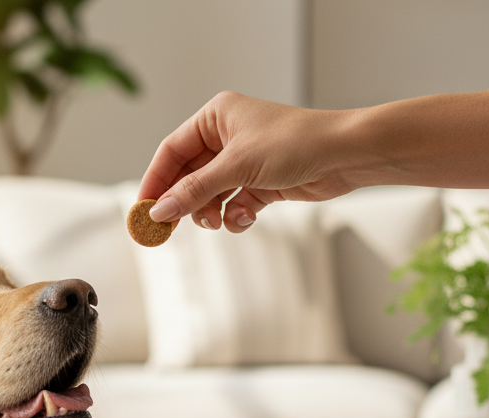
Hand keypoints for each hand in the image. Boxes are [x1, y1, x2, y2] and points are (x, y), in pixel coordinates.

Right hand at [137, 91, 361, 232]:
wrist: (345, 156)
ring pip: (210, 195)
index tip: (143, 210)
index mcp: (216, 117)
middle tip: (168, 229)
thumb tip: (161, 210)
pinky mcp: (261, 183)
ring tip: (217, 222)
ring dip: (210, 213)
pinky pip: (233, 205)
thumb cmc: (296, 143)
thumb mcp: (236, 167)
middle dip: (184, 203)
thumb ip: (195, 191)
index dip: (154, 182)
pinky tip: (245, 218)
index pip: (172, 151)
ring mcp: (244, 161)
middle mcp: (227, 137)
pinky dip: (235, 216)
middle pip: (188, 176)